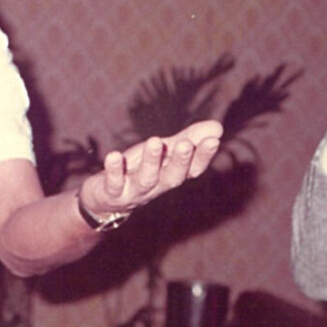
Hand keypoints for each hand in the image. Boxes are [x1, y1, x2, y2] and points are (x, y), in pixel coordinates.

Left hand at [77, 120, 222, 217]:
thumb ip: (189, 139)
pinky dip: (113, 170)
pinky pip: (113, 183)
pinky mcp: (111, 193)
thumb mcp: (165, 152)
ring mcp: (133, 191)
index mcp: (171, 176)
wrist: (107, 199)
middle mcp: (156, 186)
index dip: (203, 157)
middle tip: (185, 144)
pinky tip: (113, 155)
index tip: (213, 140)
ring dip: (151, 161)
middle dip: (180, 161)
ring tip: (154, 141)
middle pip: (172, 178)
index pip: (192, 170)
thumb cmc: (141, 169)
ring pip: (145, 179)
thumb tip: (219, 128)